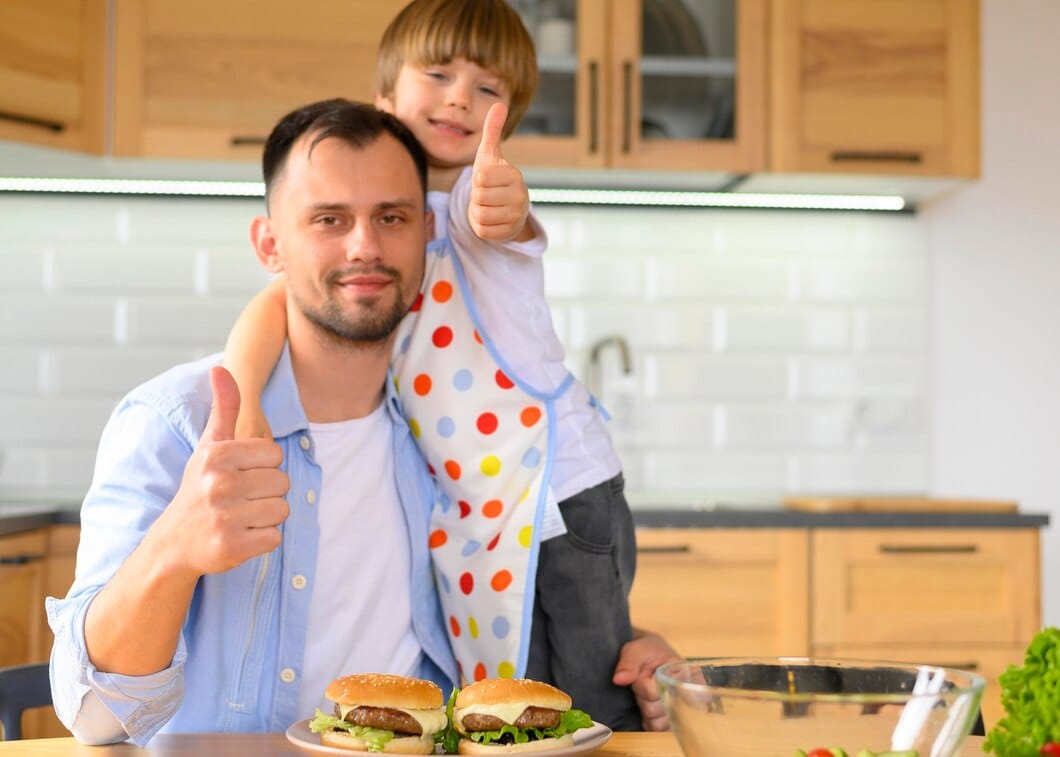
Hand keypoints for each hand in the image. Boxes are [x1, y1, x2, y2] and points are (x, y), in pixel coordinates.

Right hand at [154, 366, 288, 577]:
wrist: (175, 542)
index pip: (274, 454)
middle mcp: (218, 484)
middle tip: (241, 499)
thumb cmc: (200, 487)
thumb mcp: (209, 446)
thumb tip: (220, 368)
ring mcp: (224, 517)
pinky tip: (241, 535)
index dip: (263, 467)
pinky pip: (275, 537)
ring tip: (241, 516)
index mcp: (217, 455)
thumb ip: (224, 407)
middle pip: (282, 482)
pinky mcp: (232, 546)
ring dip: (267, 516)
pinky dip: (263, 539)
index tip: (240, 475)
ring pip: (282, 510)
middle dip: (267, 492)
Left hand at [468, 102, 530, 241]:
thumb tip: (499, 104)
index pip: (481, 178)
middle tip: (487, 195)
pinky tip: (490, 219)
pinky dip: (481, 226)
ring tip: (488, 206)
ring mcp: (515, 216)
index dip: (478, 180)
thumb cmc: (495, 178)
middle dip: (477, 197)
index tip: (487, 180)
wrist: (507, 209)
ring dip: (478, 212)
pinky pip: (482, 230)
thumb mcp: (491, 154)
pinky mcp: (507, 233)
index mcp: (514, 175)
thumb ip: (492, 130)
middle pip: (479, 197)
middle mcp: (519, 196)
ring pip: (480, 215)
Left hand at [612, 628, 682, 730]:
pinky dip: (650, 721)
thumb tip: (619, 679)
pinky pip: (659, 731)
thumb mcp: (635, 650)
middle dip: (643, 698)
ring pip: (658, 724)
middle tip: (643, 683)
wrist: (650, 655)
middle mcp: (688, 694)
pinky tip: (648, 706)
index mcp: (684, 674)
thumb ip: (628, 664)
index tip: (642, 674)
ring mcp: (682, 710)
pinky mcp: (675, 720)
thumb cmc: (646, 651)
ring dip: (646, 711)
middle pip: (656, 710)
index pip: (656, 693)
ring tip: (647, 694)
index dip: (642, 686)